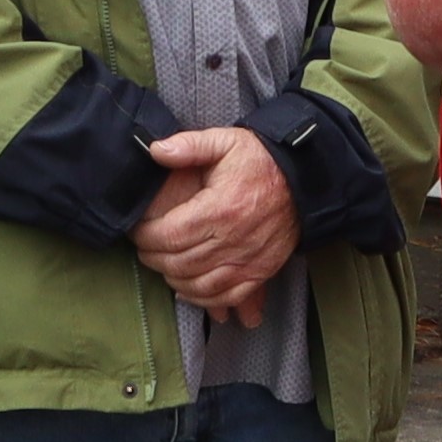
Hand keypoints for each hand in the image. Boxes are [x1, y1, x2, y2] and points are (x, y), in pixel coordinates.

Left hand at [133, 127, 301, 327]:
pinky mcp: (261, 272)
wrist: (303, 180)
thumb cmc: (260, 161)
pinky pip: (227, 296)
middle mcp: (233, 239)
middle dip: (154, 258)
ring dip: (174, 279)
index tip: (138, 231)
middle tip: (146, 248)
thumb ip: (189, 145)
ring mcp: (249, 260)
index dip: (145, 237)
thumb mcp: (225, 142)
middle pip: (179, 263)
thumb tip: (155, 150)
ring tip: (164, 264)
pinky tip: (189, 288)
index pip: (169, 235)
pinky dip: (203, 299)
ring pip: (199, 285)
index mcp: (220, 208)